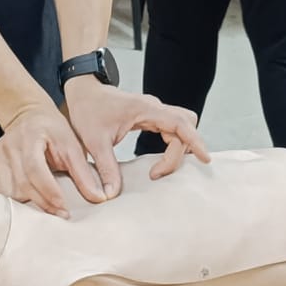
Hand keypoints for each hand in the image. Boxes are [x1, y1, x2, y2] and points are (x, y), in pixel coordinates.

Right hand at [0, 102, 102, 217]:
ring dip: (24, 204)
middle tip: (58, 214)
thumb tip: (99, 198)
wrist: (29, 115)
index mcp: (30, 136)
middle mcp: (8, 145)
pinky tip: (20, 204)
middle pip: (20, 185)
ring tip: (41, 207)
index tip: (63, 210)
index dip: (49, 193)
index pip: (35, 170)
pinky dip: (5, 201)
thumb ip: (84, 172)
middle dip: (41, 203)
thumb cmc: (53, 131)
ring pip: (5, 191)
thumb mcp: (73, 146)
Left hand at [64, 78, 210, 196]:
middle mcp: (154, 107)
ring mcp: (153, 111)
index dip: (195, 141)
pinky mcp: (150, 116)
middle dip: (184, 149)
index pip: (181, 123)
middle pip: (186, 125)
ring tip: (159, 169)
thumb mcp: (94, 141)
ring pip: (181, 127)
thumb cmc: (88, 110)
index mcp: (146, 109)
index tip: (203, 160)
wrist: (82, 91)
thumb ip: (106, 167)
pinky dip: (172, 144)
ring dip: (179, 147)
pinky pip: (171, 128)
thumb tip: (111, 194)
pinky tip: (160, 160)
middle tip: (159, 172)